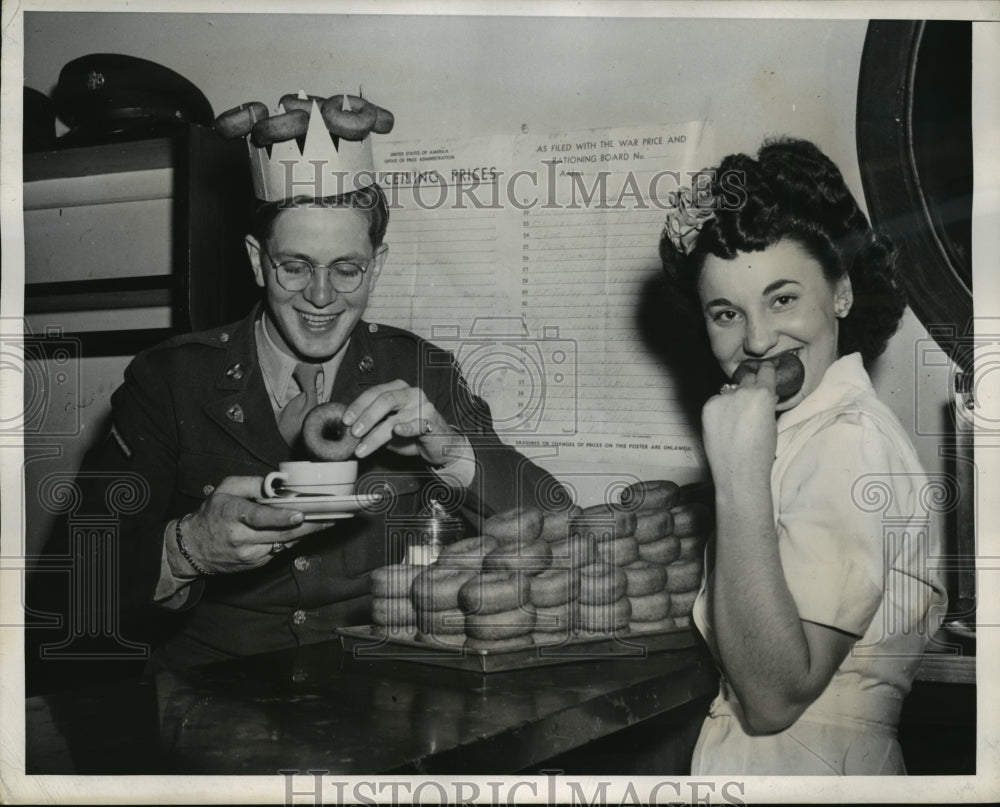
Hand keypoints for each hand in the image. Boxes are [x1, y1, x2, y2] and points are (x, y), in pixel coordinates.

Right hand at [174, 476, 332, 574]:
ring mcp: (249, 554)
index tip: (300, 514)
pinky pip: (279, 550)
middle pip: (281, 534)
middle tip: (332, 516)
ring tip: (328, 520)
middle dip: (310, 525)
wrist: (192, 549)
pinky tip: (304, 530)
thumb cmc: (212, 514)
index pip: (259, 518)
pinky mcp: (256, 564)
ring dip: (307, 533)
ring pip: (284, 543)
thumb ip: (252, 484)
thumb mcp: (225, 489)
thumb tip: (278, 483)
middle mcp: (241, 538)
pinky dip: (292, 540)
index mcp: (232, 515)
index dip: (281, 518)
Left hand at [340, 379, 468, 466]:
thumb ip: (372, 422)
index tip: (345, 420)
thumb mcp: (388, 425)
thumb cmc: (410, 432)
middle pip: (385, 400)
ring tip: (363, 447)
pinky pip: (417, 425)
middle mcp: (411, 393)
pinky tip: (396, 431)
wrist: (438, 444)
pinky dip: (405, 428)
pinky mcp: (432, 422)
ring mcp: (423, 407)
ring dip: (376, 434)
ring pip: (396, 418)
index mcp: (398, 389)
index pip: (374, 392)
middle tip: (353, 432)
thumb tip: (347, 429)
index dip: (358, 405)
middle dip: (366, 416)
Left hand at [702, 362, 778, 480]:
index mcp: (764, 393)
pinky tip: (722, 426)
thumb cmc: (760, 453)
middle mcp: (743, 392)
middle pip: (746, 378)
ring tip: (734, 421)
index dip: (765, 372)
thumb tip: (765, 394)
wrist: (739, 471)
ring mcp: (723, 398)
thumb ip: (767, 404)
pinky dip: (718, 410)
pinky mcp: (708, 407)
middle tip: (748, 402)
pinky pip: (715, 401)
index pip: (765, 371)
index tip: (764, 372)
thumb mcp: (772, 424)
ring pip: (729, 391)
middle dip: (749, 386)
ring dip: (732, 399)